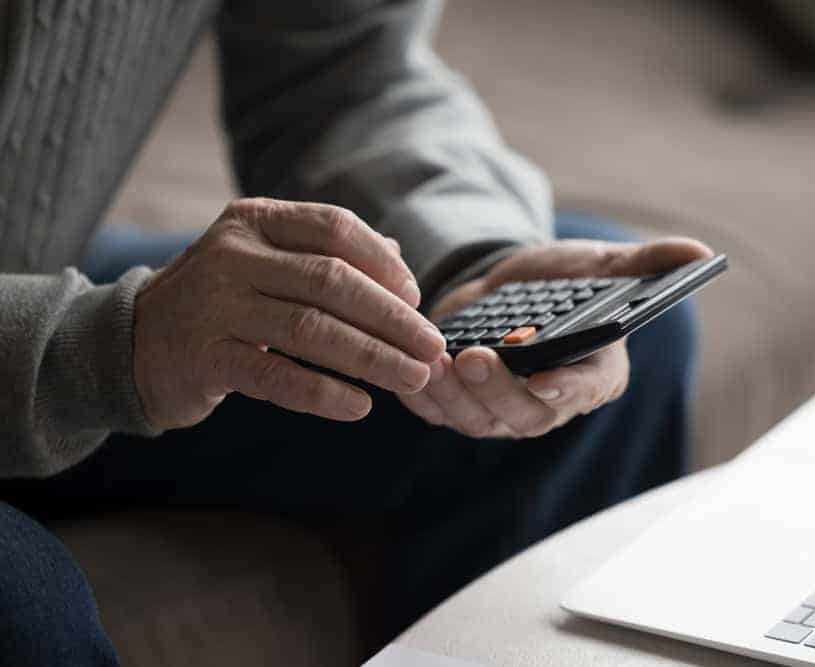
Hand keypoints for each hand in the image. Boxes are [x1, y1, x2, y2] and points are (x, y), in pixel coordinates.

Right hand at [133, 198, 445, 429]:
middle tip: (432, 348)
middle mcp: (232, 254)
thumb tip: (400, 263)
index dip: (383, 264)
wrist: (134, 343)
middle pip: (331, 281)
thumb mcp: (267, 262)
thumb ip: (327, 257)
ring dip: (372, 357)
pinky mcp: (203, 357)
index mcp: (255, 219)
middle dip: (392, 318)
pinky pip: (276, 376)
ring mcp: (214, 305)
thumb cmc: (223, 300)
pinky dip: (324, 393)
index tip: (416, 298)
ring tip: (413, 379)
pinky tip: (360, 407)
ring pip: (311, 329)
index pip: (334, 228)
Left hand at [397, 236, 711, 437]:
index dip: (567, 390)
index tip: (545, 381)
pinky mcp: (465, 407)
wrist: (508, 289)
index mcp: (595, 374)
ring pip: (481, 421)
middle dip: (500, 392)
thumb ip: (644, 263)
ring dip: (456, 397)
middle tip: (477, 358)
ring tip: (437, 361)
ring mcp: (505, 411)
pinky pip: (443, 415)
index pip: (587, 390)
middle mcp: (550, 403)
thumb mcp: (598, 266)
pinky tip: (412, 371)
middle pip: (528, 415)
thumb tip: (700, 251)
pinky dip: (425, 398)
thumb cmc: (562, 283)